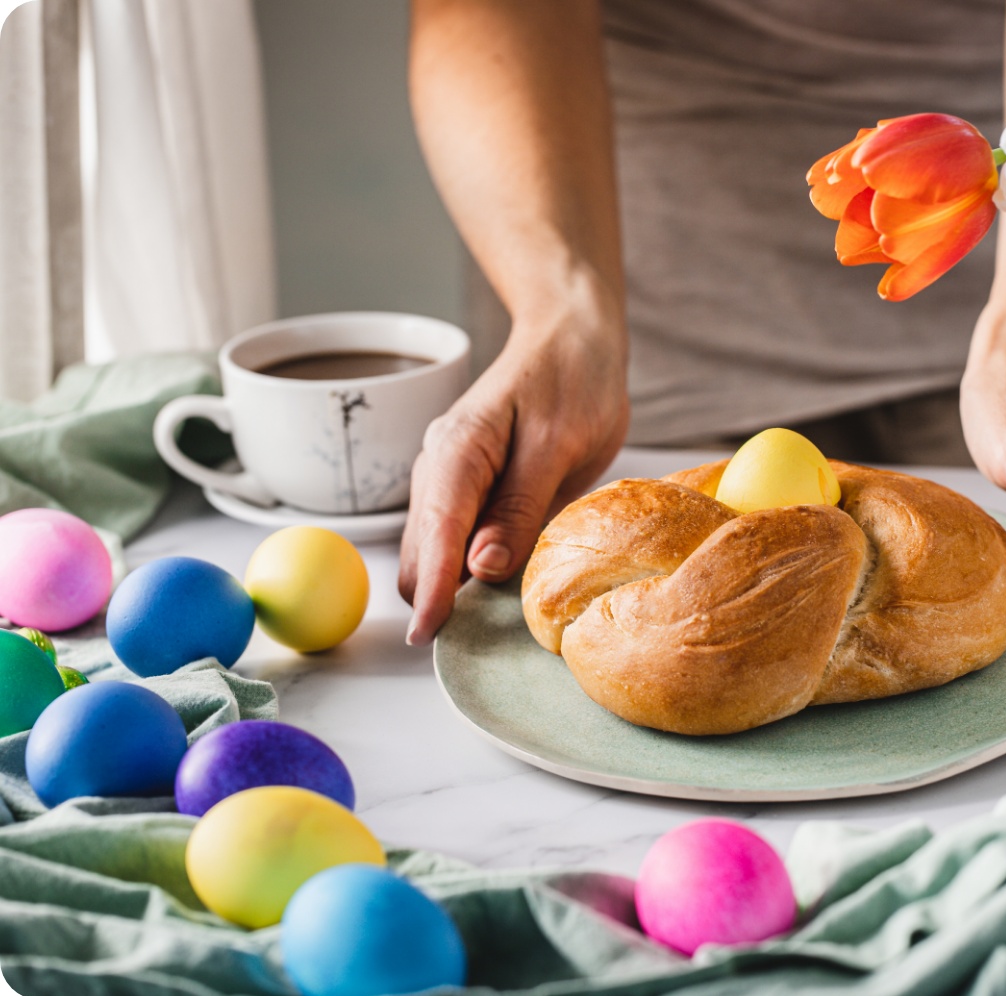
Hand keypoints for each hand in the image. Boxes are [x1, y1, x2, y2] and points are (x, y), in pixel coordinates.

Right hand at [398, 304, 628, 644]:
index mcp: (457, 453)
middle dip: (440, 598)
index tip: (431, 638)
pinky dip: (475, 570)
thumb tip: (481, 568)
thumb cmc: (572, 379)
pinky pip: (462, 542)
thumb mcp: (556, 444)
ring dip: (457, 588)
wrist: (575, 339)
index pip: (435, 535)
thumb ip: (519, 507)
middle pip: (423, 553)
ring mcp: (453, 482)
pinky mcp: (475, 492)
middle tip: (485, 640)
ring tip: (499, 623)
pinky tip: (505, 588)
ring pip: (438, 552)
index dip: (434, 591)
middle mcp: (441, 470)